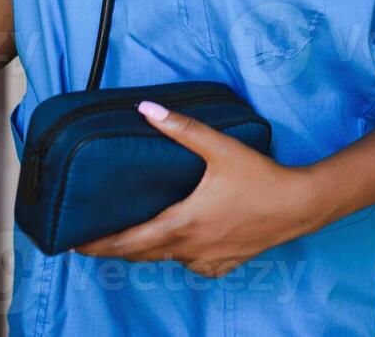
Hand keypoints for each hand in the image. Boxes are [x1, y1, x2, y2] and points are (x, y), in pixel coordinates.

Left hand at [74, 101, 333, 276]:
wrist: (299, 205)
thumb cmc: (260, 176)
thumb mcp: (220, 147)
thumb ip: (181, 128)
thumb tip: (145, 109)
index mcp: (182, 223)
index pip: (129, 242)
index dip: (100, 245)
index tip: (76, 243)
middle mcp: (189, 248)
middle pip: (141, 255)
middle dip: (116, 249)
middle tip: (95, 239)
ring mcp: (207, 260)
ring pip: (166, 260)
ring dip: (147, 251)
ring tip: (132, 237)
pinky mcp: (223, 264)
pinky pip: (192, 265)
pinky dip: (179, 255)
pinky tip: (182, 242)